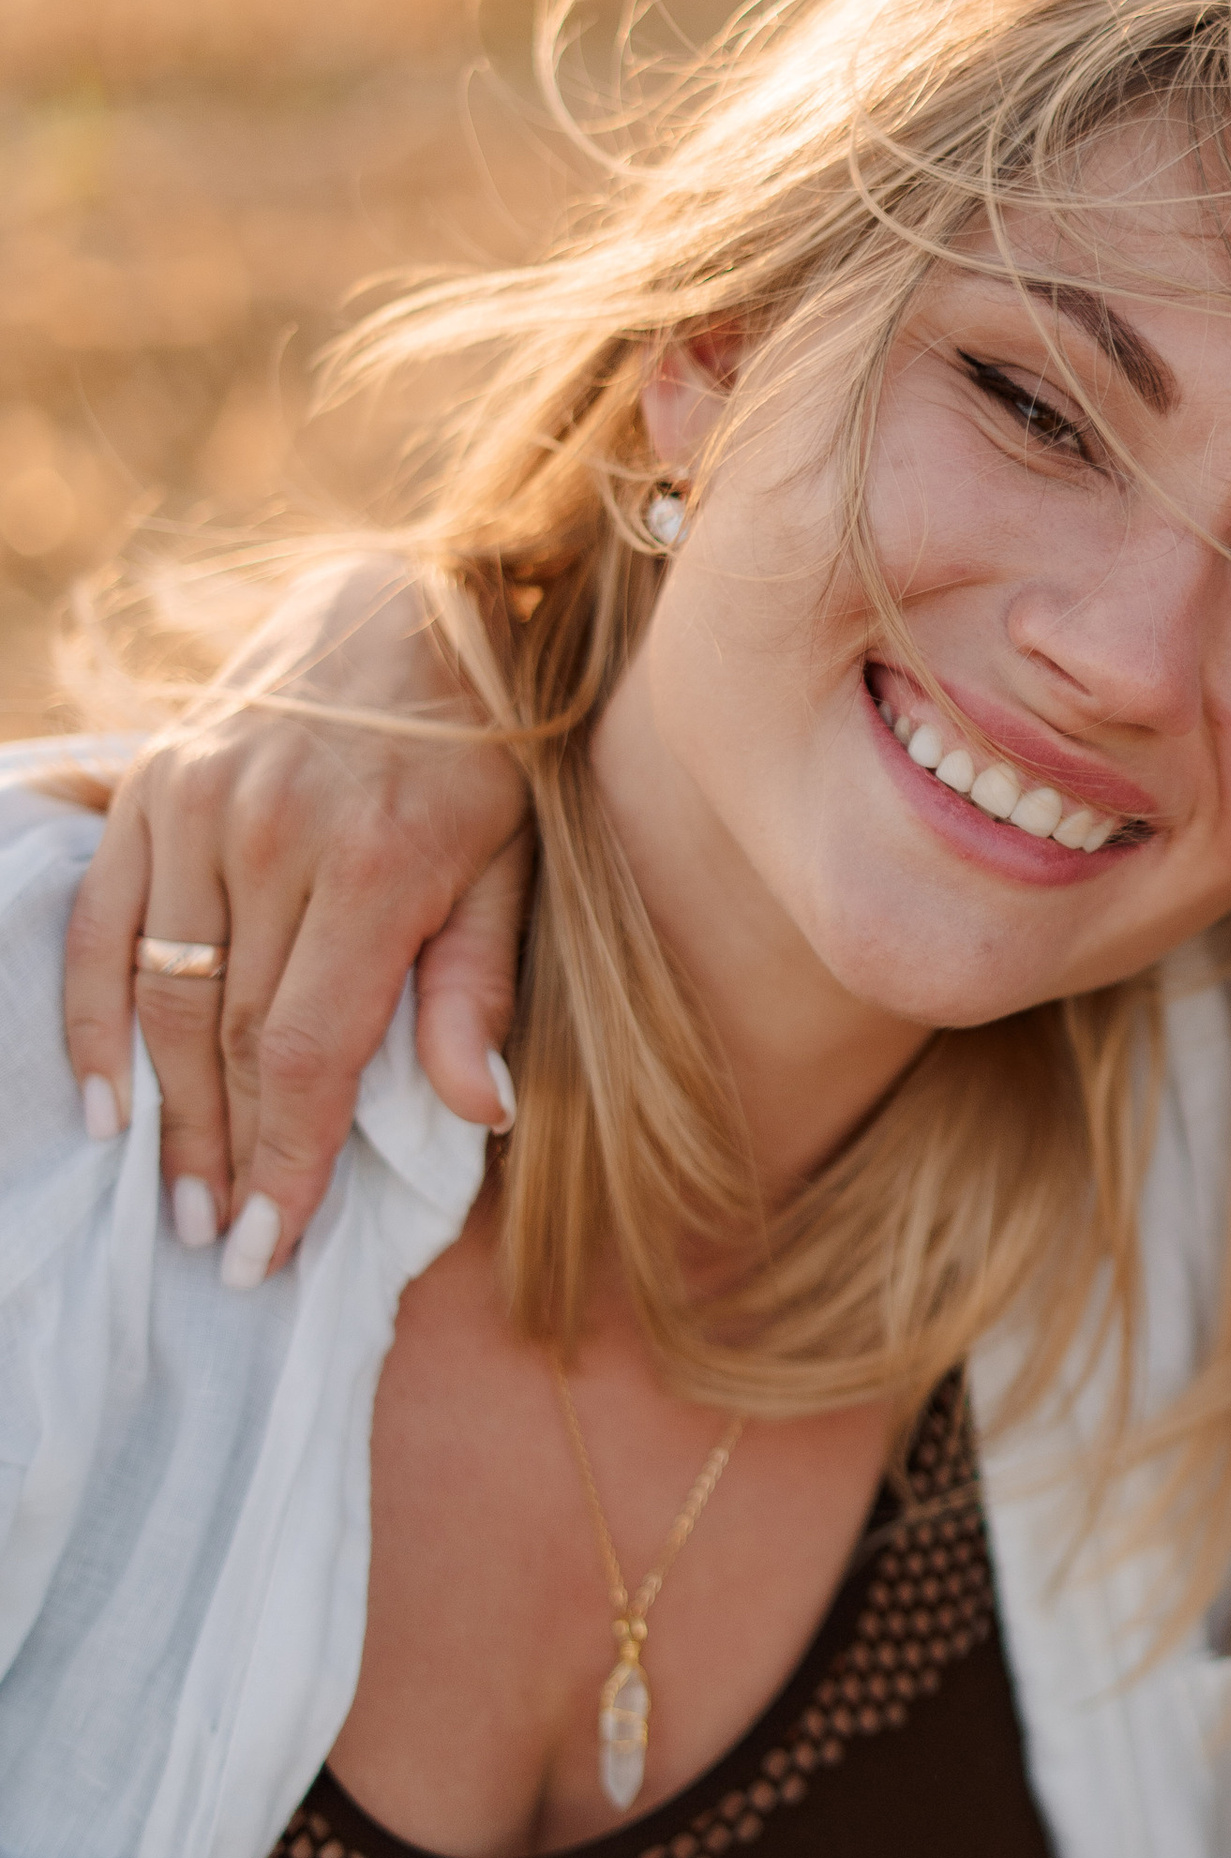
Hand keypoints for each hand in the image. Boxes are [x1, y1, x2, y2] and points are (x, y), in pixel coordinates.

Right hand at [63, 553, 531, 1280]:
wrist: (406, 612)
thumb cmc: (477, 761)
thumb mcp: (513, 863)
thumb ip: (477, 985)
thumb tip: (478, 1112)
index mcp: (379, 865)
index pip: (312, 1048)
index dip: (288, 1156)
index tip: (271, 1242)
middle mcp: (276, 836)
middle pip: (234, 1035)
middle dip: (224, 1152)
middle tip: (217, 1245)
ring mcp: (200, 805)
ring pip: (163, 994)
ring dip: (162, 1108)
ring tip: (170, 1197)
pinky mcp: (152, 785)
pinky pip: (99, 922)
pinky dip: (89, 1017)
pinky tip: (101, 1101)